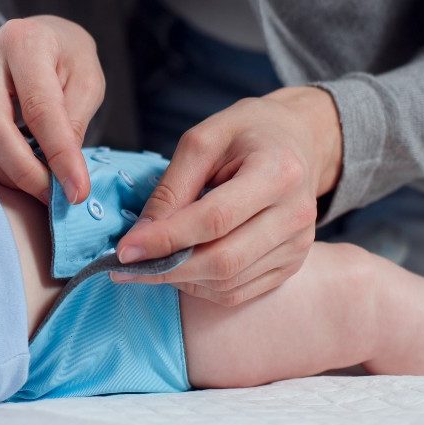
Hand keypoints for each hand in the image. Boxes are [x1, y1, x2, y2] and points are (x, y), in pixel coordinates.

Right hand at [0, 16, 105, 204]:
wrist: (38, 37)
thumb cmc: (66, 57)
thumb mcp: (88, 81)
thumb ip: (74, 122)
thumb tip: (61, 172)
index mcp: (24, 42)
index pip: (38, 108)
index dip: (58, 155)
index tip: (76, 190)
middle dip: (23, 171)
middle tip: (52, 194)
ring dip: (5, 173)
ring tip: (38, 184)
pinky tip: (14, 173)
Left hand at [113, 87, 342, 305]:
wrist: (297, 140)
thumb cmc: (247, 133)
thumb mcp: (203, 140)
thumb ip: (172, 187)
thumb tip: (141, 236)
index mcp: (278, 173)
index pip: (214, 219)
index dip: (166, 239)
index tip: (124, 250)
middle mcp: (296, 215)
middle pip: (224, 260)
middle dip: (167, 268)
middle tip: (125, 266)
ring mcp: (298, 245)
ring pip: (229, 283)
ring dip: (181, 281)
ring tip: (149, 264)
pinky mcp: (292, 264)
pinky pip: (239, 292)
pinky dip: (201, 287)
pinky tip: (179, 269)